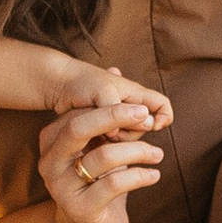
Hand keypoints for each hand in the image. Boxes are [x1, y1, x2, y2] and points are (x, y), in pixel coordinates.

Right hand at [37, 103, 166, 222]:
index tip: (139, 109)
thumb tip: (115, 70)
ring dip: (138, 150)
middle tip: (145, 115)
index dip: (109, 108)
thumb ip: (105, 114)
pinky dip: (140, 175)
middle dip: (115, 116)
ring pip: (103, 156)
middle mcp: (50, 164)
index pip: (77, 114)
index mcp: (51, 144)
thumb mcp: (99, 147)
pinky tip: (154, 175)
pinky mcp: (81, 210)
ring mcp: (62, 188)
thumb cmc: (97, 184)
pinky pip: (115, 184)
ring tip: (158, 153)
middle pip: (78, 128)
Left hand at [43, 55, 174, 131]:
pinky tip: (92, 134)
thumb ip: (116, 112)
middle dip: (132, 132)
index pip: (162, 106)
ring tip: (98, 129)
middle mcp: (128, 106)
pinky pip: (112, 139)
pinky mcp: (103, 127)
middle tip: (111, 129)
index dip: (163, 118)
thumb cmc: (81, 82)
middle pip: (145, 127)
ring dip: (116, 138)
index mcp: (134, 93)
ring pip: (128, 136)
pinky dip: (104, 139)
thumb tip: (120, 133)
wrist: (58, 83)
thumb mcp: (101, 92)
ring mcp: (116, 117)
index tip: (150, 127)